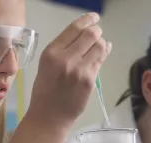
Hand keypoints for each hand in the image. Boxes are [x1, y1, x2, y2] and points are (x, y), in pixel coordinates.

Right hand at [27, 12, 111, 126]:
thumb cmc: (46, 91)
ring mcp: (79, 69)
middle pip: (90, 34)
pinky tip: (104, 52)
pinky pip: (100, 61)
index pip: (74, 28)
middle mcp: (65, 58)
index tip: (94, 18)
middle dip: (97, 31)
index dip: (88, 20)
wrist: (49, 116)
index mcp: (51, 52)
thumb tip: (85, 35)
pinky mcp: (89, 80)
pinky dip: (104, 53)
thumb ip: (64, 50)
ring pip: (99, 46)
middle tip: (97, 33)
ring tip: (98, 46)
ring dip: (101, 43)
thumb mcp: (47, 65)